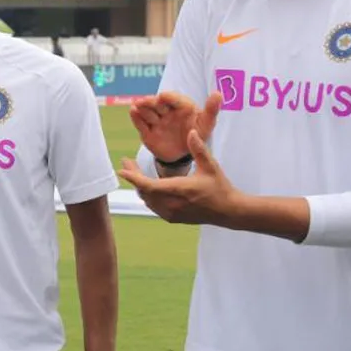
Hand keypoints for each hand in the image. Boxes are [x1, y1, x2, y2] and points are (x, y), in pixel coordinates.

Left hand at [119, 129, 239, 225]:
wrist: (228, 211)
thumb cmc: (220, 187)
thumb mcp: (210, 166)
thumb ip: (199, 149)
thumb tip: (190, 131)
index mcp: (179, 190)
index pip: (149, 184)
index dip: (134, 177)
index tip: (122, 169)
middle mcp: (172, 204)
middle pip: (144, 191)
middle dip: (134, 176)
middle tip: (127, 163)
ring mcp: (171, 213)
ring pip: (147, 199)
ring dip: (139, 186)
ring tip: (134, 172)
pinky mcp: (172, 218)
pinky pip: (153, 207)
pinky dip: (147, 196)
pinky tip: (147, 187)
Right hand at [129, 90, 221, 164]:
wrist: (184, 155)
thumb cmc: (197, 135)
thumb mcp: (206, 124)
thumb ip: (211, 110)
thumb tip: (218, 93)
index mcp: (181, 106)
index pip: (174, 99)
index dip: (168, 98)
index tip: (163, 97)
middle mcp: (167, 111)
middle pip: (157, 104)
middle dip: (151, 102)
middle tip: (146, 101)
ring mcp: (156, 121)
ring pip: (148, 112)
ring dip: (142, 108)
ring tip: (137, 106)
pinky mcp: (147, 132)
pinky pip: (140, 124)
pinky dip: (136, 117)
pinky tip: (132, 111)